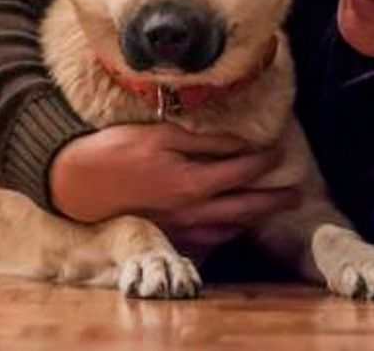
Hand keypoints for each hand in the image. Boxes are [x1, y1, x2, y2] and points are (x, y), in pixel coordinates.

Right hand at [49, 123, 300, 256]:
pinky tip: (231, 225)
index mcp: (192, 182)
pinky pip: (208, 238)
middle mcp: (192, 210)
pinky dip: (226, 231)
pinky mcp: (168, 234)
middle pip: (246, 207)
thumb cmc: (117, 150)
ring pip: (229, 227)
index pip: (241, 171)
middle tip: (295, 194)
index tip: (279, 151)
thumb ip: (203, 141)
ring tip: (268, 209)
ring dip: (253, 218)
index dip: (264, 161)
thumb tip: (239, 142)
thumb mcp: (161, 135)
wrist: (78, 181)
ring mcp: (180, 227)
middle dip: (273, 199)